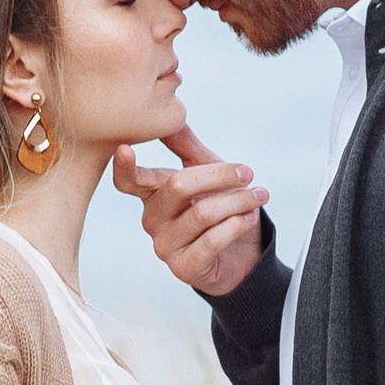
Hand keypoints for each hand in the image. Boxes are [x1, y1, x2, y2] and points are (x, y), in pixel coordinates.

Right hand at [113, 125, 266, 301]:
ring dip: (238, 200)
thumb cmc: (221, 208)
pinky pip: (212, 240)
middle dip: (220, 176)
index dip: (124, 166)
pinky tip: (249, 218)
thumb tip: (172, 115)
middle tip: (248, 172)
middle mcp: (152, 220)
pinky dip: (237, 224)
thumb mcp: (206, 172)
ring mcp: (165, 246)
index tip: (125, 148)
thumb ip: (186, 146)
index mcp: (152, 194)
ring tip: (259, 195)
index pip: (129, 180)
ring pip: (202, 212)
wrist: (242, 255)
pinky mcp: (184, 268)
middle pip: (179, 186)